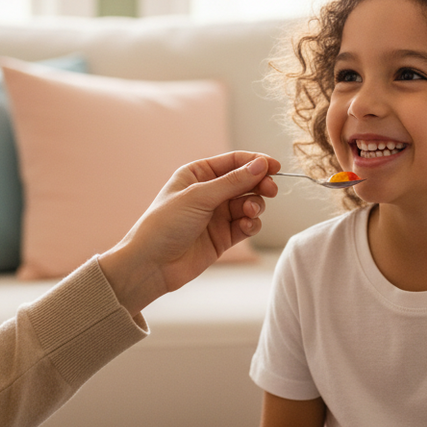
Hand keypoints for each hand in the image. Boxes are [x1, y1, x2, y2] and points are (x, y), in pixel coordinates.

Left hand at [98, 151, 279, 315]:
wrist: (151, 265)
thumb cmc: (164, 225)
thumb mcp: (198, 197)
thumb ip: (233, 182)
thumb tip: (261, 164)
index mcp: (198, 174)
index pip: (234, 161)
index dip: (256, 162)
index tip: (275, 167)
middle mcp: (209, 192)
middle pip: (246, 181)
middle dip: (260, 184)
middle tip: (271, 189)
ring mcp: (217, 215)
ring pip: (249, 203)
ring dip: (255, 205)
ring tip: (250, 211)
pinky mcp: (223, 237)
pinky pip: (247, 224)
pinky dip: (252, 224)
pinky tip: (247, 226)